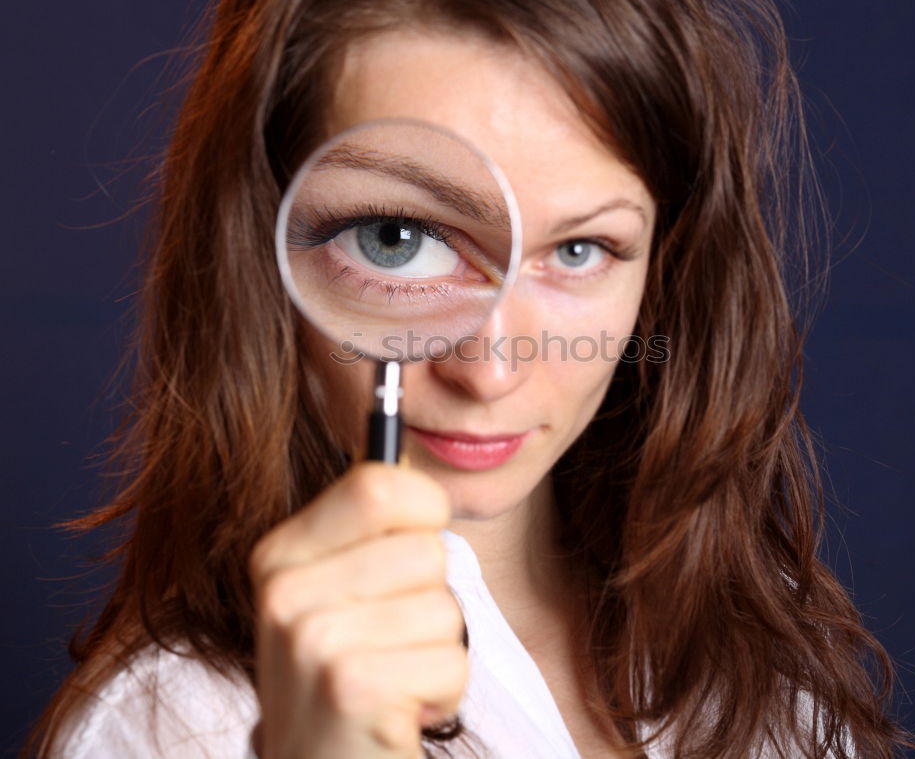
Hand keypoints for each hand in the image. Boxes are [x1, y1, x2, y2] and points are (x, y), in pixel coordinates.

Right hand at [250, 463, 466, 758]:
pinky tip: (398, 712)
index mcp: (281, 552)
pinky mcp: (350, 686)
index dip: (423, 516)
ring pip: (445, 606)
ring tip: (392, 677)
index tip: (406, 558)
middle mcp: (283, 588)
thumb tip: (402, 385)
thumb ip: (370, 518)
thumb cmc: (350, 676)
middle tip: (390, 641)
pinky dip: (442, 692)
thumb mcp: (342, 590)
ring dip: (438, 650)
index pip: (383, 481)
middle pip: (426, 548)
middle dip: (431, 600)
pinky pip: (451, 659)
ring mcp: (311, 638)